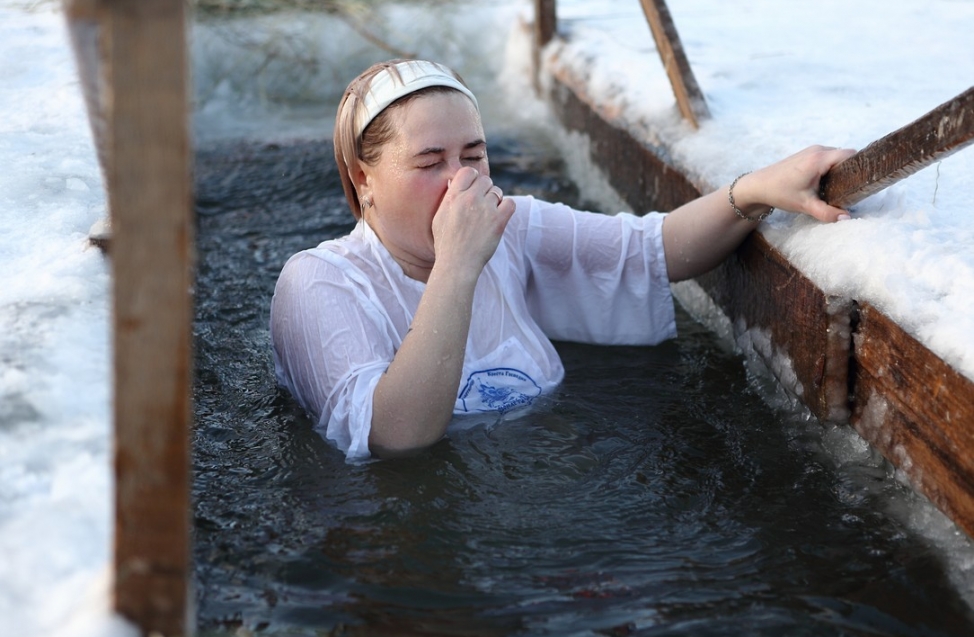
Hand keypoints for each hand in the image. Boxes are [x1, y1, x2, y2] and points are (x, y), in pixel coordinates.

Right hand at [432, 166, 516, 273]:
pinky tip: (500, 217)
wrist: (457, 264)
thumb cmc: (446, 243)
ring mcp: (485, 209)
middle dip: (485, 190)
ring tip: (488, 216)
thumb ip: (449, 198)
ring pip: (497, 191)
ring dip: (495, 201)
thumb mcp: (439, 216)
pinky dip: (507, 208)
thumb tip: (454, 182)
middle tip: (482, 206)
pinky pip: (510, 203)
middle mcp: (469, 199)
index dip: (473, 179)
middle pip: (485, 180)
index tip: (473, 189)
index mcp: (453, 196)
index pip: (468, 171)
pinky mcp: (498, 220)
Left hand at [736, 145, 857, 222]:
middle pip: (845, 156)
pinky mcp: (806, 155)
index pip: (850, 154)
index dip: (860, 165)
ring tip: (840, 187)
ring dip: (840, 170)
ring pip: (836, 157)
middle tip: (852, 188)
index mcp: (819, 159)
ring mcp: (811, 151)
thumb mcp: (805, 205)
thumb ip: (826, 212)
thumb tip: (846, 218)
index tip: (864, 180)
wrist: (757, 186)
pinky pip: (826, 157)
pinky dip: (830, 168)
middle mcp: (817, 150)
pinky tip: (827, 183)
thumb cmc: (779, 193)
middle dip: (850, 171)